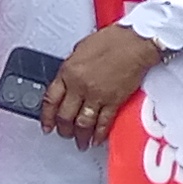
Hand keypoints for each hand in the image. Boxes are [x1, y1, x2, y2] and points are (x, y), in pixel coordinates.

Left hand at [40, 25, 164, 147]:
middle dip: (63, 129)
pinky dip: (99, 133)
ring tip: (80, 142)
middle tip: (64, 134)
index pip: (50, 100)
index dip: (47, 116)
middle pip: (65, 116)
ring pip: (83, 123)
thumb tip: (69, 79)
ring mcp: (97, 95)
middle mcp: (79, 86)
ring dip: (80, 136)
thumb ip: (72, 67)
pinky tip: (97, 139)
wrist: (135, 42)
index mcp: (68, 72)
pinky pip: (103, 122)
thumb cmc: (113, 40)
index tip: (47, 124)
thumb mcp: (80, 49)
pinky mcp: (114, 101)